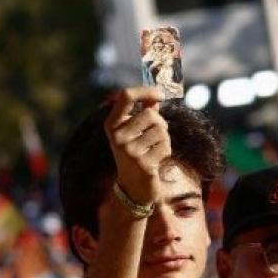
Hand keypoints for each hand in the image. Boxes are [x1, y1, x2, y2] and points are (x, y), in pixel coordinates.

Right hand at [103, 87, 169, 204]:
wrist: (133, 186)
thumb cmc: (136, 153)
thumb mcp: (134, 131)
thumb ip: (143, 112)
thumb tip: (156, 96)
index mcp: (112, 124)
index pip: (125, 96)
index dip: (145, 91)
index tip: (160, 94)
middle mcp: (117, 136)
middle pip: (150, 114)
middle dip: (160, 123)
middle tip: (156, 135)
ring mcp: (129, 150)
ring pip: (161, 130)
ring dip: (164, 139)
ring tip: (154, 149)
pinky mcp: (143, 163)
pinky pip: (165, 146)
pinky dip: (166, 151)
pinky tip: (156, 159)